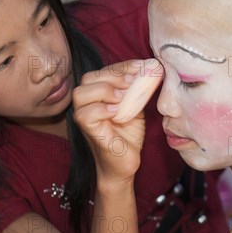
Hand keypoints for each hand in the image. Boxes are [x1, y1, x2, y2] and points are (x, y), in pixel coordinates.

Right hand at [72, 60, 146, 183]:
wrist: (125, 165)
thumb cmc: (127, 137)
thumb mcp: (135, 108)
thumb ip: (136, 91)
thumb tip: (150, 72)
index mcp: (97, 95)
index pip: (102, 72)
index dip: (120, 66)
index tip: (139, 66)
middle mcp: (86, 104)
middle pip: (88, 78)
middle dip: (112, 76)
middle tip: (131, 82)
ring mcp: (84, 118)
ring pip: (81, 93)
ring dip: (104, 90)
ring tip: (122, 97)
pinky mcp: (87, 131)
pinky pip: (85, 115)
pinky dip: (101, 109)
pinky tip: (116, 111)